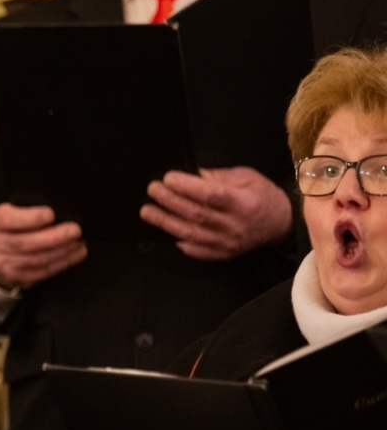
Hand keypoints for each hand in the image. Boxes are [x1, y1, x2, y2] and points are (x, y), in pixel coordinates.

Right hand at [0, 203, 86, 290]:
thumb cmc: (12, 225)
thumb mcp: (12, 210)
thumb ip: (28, 208)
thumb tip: (59, 208)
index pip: (9, 220)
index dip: (30, 218)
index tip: (50, 214)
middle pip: (26, 243)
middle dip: (54, 237)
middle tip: (75, 230)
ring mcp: (4, 263)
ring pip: (38, 259)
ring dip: (63, 251)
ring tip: (79, 241)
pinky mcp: (17, 277)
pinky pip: (43, 271)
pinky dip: (63, 262)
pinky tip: (76, 253)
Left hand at [140, 167, 292, 260]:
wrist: (282, 224)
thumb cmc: (263, 196)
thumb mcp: (249, 177)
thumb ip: (221, 176)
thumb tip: (195, 174)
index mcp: (244, 202)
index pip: (211, 195)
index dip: (187, 187)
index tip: (167, 178)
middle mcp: (235, 225)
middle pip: (196, 213)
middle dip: (170, 201)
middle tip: (153, 190)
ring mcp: (229, 243)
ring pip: (192, 234)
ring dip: (166, 222)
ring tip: (147, 211)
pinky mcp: (224, 254)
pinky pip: (199, 251)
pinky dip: (182, 243)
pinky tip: (167, 232)